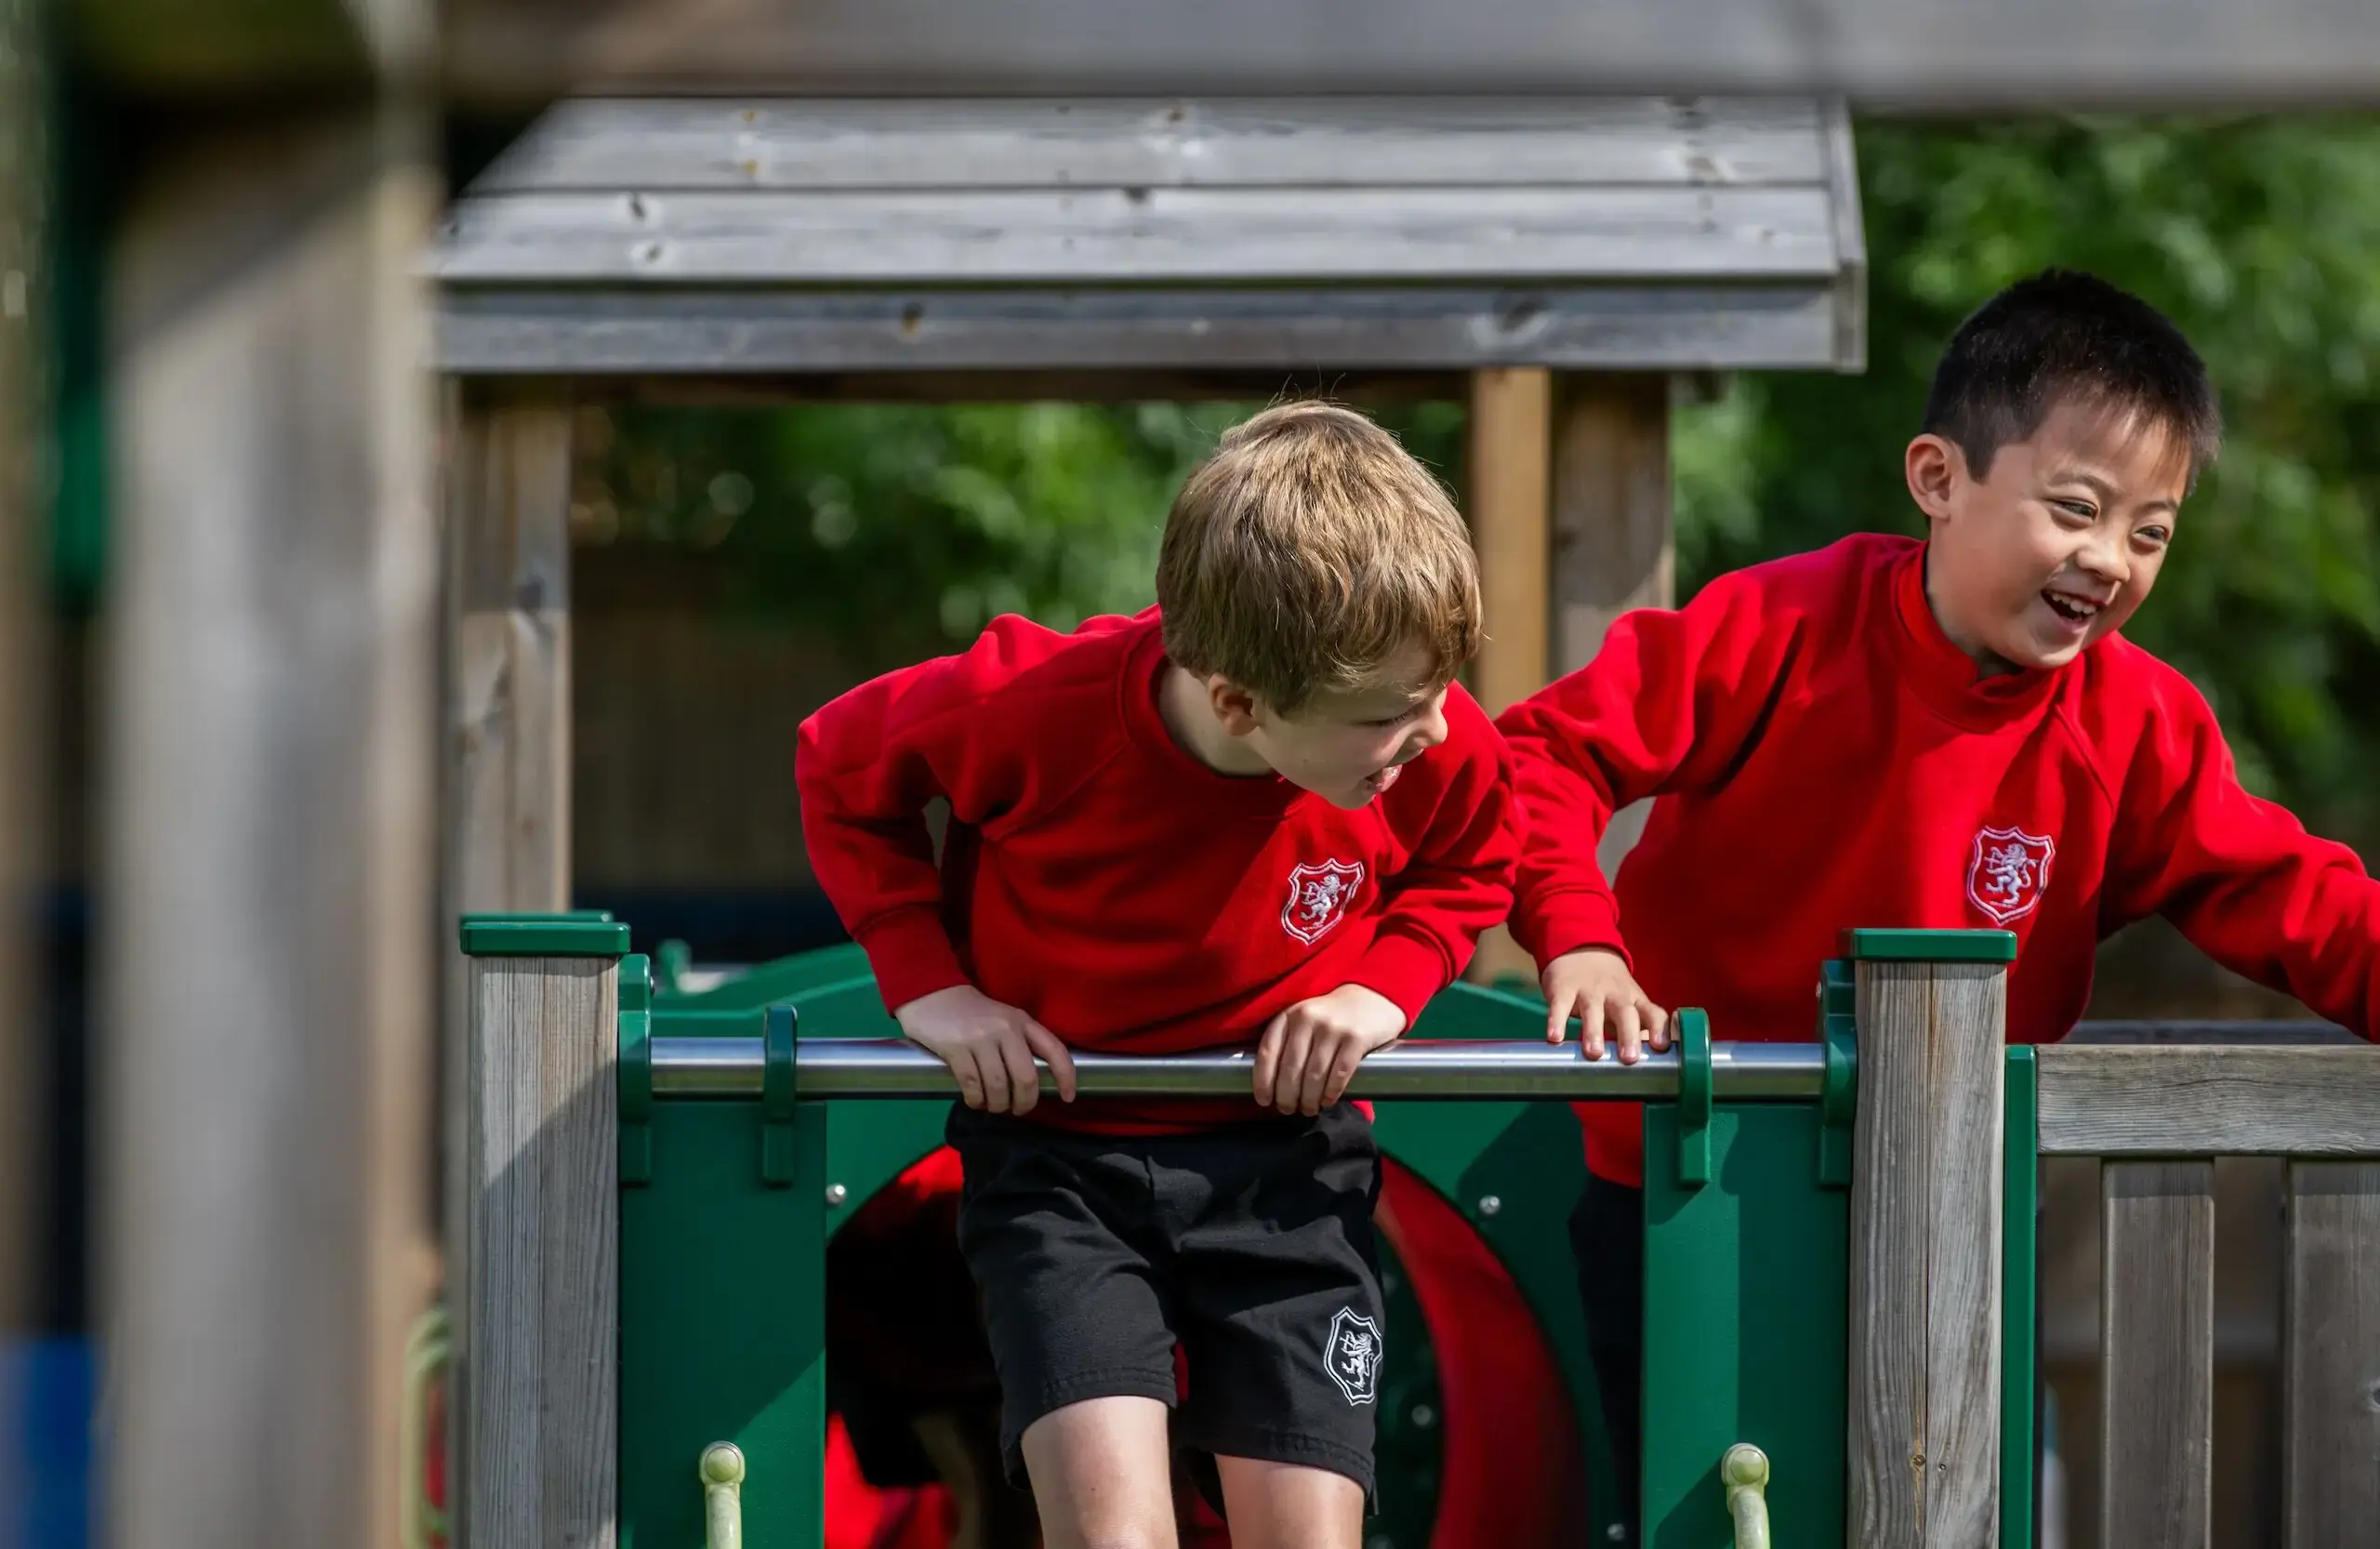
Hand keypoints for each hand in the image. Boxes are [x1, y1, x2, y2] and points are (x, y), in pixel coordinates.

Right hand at [893, 984, 1077, 1114]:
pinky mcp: (956, 1048)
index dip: (1067, 1077)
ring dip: (997, 1104)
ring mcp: (981, 1038)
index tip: (1068, 1097)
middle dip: (1025, 1102)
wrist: (934, 996)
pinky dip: (976, 1100)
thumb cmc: (975, 1015)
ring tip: (993, 1107)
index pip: (1055, 1050)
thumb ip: (1021, 1043)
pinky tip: (975, 1100)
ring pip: (998, 1085)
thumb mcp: (1005, 1020)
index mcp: (1023, 1022)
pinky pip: (972, 1084)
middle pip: (1026, 1077)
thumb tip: (1032, 1084)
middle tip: (1017, 1110)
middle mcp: (1006, 1029)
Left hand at [1251, 984, 1407, 1115]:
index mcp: (1289, 1015)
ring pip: (1314, 1075)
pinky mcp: (1356, 1038)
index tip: (1263, 1101)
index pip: (1268, 1051)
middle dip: (1286, 1096)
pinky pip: (1339, 1073)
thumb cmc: (1329, 1017)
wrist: (1370, 997)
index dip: (1262, 1081)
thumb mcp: (1302, 1021)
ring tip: (1308, 1109)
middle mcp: (1308, 1018)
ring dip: (1309, 1099)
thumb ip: (1286, 1043)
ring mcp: (1333, 1027)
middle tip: (1288, 1110)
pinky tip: (1327, 1101)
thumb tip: (1271, 1086)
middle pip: (1291, 1068)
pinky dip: (1331, 1092)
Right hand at [1541, 948, 1671, 1062]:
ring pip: (1593, 1010)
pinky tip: (1554, 1038)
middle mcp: (1615, 995)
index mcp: (1635, 1001)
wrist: (1580, 950)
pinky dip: (1557, 1021)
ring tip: (1593, 1053)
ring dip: (1594, 1031)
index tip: (1661, 1046)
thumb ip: (1636, 1031)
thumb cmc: (1610, 990)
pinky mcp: (1564, 989)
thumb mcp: (1628, 1004)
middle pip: (1625, 1013)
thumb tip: (1646, 1064)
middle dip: (1629, 1035)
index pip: (1653, 1013)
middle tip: (1629, 1058)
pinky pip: (1560, 1006)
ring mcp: (1589, 991)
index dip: (1658, 1028)